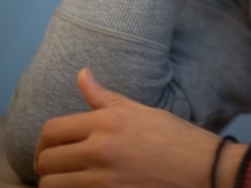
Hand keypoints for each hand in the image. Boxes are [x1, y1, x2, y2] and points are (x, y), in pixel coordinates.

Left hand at [34, 69, 218, 187]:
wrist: (205, 169)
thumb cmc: (176, 138)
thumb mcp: (140, 112)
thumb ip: (104, 98)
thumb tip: (81, 74)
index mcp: (107, 122)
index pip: (52, 130)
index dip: (44, 142)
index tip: (50, 149)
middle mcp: (102, 149)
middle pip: (46, 159)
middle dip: (45, 165)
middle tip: (55, 168)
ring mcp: (105, 179)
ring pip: (52, 184)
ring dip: (55, 183)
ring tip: (66, 181)